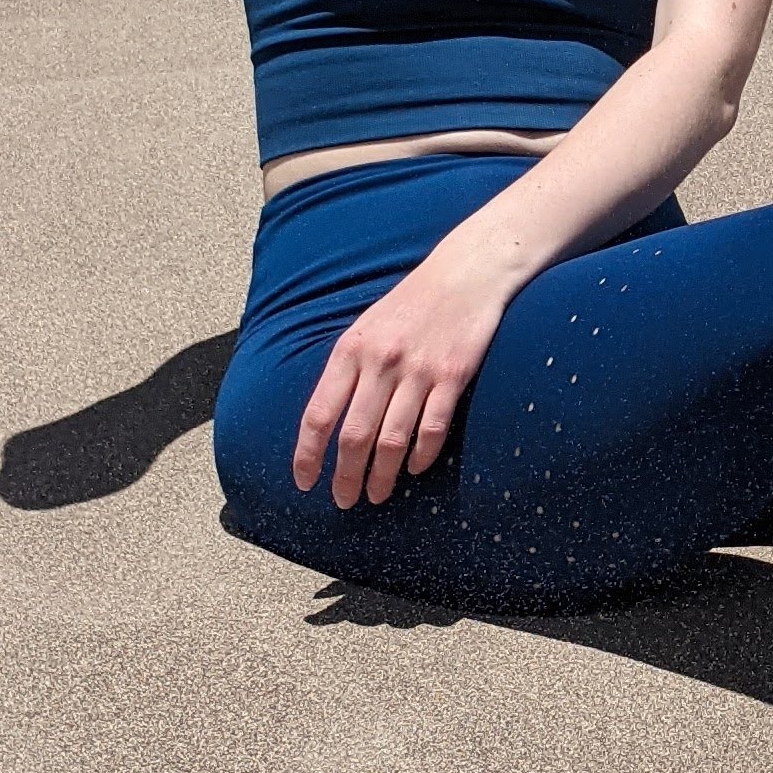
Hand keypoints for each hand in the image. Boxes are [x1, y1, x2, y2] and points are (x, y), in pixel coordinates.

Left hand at [293, 244, 510, 506]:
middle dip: (345, 476)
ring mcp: (418, 370)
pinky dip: (421, 455)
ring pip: (392, 440)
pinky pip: (432, 428)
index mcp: (351, 349)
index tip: (304, 482)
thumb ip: (348, 370)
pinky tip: (415, 469)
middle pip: (354, 435)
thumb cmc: (413, 302)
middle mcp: (380, 361)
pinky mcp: (453, 375)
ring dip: (382, 475)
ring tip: (376, 495)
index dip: (307, 454)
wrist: (467, 271)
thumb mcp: (367, 327)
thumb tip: (327, 421)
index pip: (318, 414)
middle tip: (343, 500)